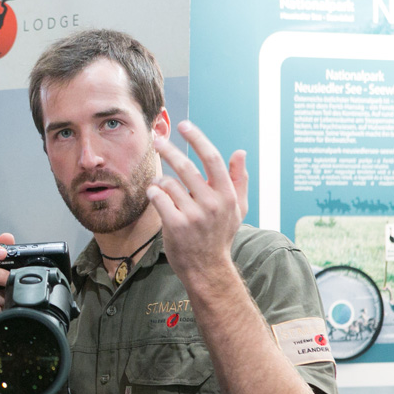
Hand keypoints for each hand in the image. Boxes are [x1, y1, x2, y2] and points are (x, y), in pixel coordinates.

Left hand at [147, 121, 246, 280]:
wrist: (207, 268)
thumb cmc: (220, 235)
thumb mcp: (237, 209)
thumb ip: (239, 180)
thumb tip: (240, 152)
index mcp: (228, 195)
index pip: (213, 158)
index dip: (198, 139)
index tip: (184, 125)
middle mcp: (213, 203)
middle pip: (187, 167)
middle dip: (169, 150)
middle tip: (157, 140)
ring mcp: (194, 215)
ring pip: (169, 183)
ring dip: (160, 179)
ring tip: (159, 184)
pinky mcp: (176, 225)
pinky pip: (159, 198)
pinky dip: (153, 192)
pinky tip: (154, 194)